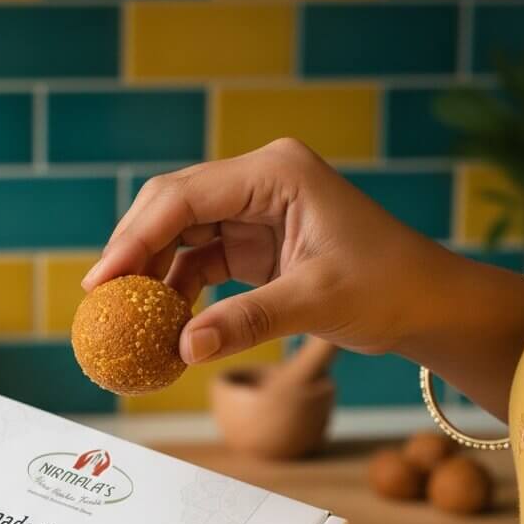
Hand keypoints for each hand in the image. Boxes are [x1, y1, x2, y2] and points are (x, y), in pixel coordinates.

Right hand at [83, 138, 459, 367]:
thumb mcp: (315, 301)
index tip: (102, 280)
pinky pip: (199, 262)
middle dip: (134, 251)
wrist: (423, 303)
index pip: (184, 196)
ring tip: (126, 316)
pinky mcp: (253, 243)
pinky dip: (178, 292)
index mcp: (275, 173)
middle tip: (101, 298)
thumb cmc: (387, 286)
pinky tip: (163, 323)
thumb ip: (246, 321)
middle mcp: (258, 182)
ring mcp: (253, 211)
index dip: (134, 238)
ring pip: (179, 235)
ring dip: (152, 274)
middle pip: (171, 208)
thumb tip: (183, 350)